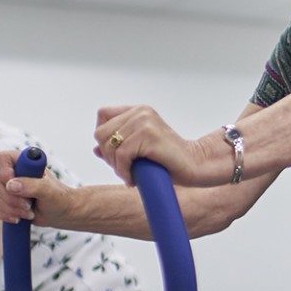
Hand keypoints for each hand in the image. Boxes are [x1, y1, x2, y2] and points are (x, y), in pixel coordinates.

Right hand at [0, 147, 77, 224]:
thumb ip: (32, 185)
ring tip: (29, 213)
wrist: (61, 213)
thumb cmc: (59, 198)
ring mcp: (7, 187)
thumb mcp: (49, 191)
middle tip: (29, 205)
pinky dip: (6, 215)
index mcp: (23, 162)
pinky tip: (19, 219)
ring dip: (11, 209)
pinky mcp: (4, 201)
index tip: (14, 184)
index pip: (2, 158)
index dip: (4, 172)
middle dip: (12, 198)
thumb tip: (11, 185)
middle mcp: (12, 172)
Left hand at [95, 105, 226, 185]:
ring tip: (129, 174)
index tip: (116, 154)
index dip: (104, 137)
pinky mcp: (149, 135)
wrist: (194, 165)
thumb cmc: (169, 160)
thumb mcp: (139, 150)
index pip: (103, 115)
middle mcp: (140, 112)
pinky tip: (132, 179)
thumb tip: (96, 149)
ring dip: (116, 166)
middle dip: (108, 155)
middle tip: (123, 168)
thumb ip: (118, 146)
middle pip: (102, 132)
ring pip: (110, 146)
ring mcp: (145, 122)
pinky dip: (123, 171)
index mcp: (138, 111)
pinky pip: (122, 155)